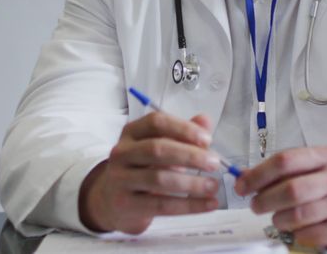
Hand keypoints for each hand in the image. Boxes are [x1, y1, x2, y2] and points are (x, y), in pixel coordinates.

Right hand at [78, 113, 220, 233]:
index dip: (183, 128)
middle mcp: (122, 152)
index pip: (156, 122)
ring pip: (159, 179)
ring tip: (213, 186)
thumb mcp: (160, 147)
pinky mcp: (126, 205)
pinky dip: (189, 205)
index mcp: (132, 132)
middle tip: (214, 163)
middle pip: (157, 149)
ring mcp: (120, 179)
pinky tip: (208, 204)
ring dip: (192, 183)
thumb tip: (205, 120)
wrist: (112, 201)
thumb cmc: (142, 169)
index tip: (208, 139)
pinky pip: (161, 205)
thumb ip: (182, 133)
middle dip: (190, 155)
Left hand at [234, 146, 326, 248]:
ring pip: (296, 215)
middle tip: (255, 205)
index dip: (258, 174)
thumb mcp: (316, 168)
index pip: (285, 161)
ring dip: (277, 219)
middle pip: (290, 189)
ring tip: (277, 218)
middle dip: (264, 200)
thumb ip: (283, 171)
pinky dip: (294, 234)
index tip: (243, 185)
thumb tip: (244, 176)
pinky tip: (297, 228)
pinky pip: (306, 234)